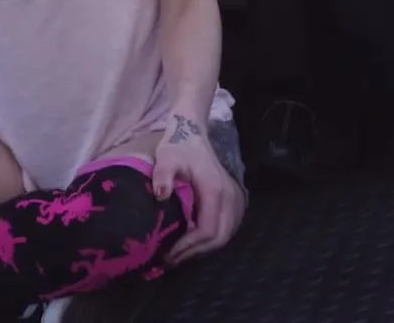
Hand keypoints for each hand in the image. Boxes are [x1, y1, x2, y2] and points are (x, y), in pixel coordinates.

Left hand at [151, 113, 243, 264]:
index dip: (189, 246)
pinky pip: (227, 227)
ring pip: (226, 234)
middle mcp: (229, 196)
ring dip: (204, 249)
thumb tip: (160, 196)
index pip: (207, 229)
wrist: (192, 133)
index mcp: (214, 190)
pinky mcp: (232, 199)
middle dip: (195, 252)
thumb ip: (162, 176)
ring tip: (180, 254)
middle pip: (219, 237)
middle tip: (171, 259)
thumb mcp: (166, 158)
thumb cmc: (177, 147)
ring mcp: (233, 198)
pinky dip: (213, 240)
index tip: (168, 253)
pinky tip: (194, 242)